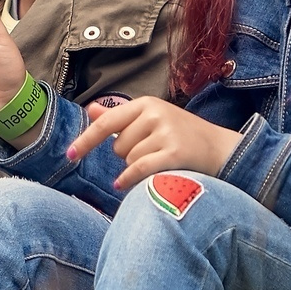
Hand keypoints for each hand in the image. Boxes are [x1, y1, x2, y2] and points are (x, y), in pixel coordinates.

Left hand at [65, 96, 242, 190]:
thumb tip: (90, 110)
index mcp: (146, 104)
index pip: (107, 123)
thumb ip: (120, 117)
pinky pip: (138, 170)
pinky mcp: (175, 153)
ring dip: (136, 168)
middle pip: (118, 146)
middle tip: (151, 154)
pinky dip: (129, 180)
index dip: (86, 140)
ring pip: (129, 160)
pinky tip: (124, 185)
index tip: (69, 154)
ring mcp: (166, 133)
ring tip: (159, 163)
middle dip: (127, 156)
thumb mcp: (152, 119)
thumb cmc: (182, 136)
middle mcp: (155, 114)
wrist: (222, 149)